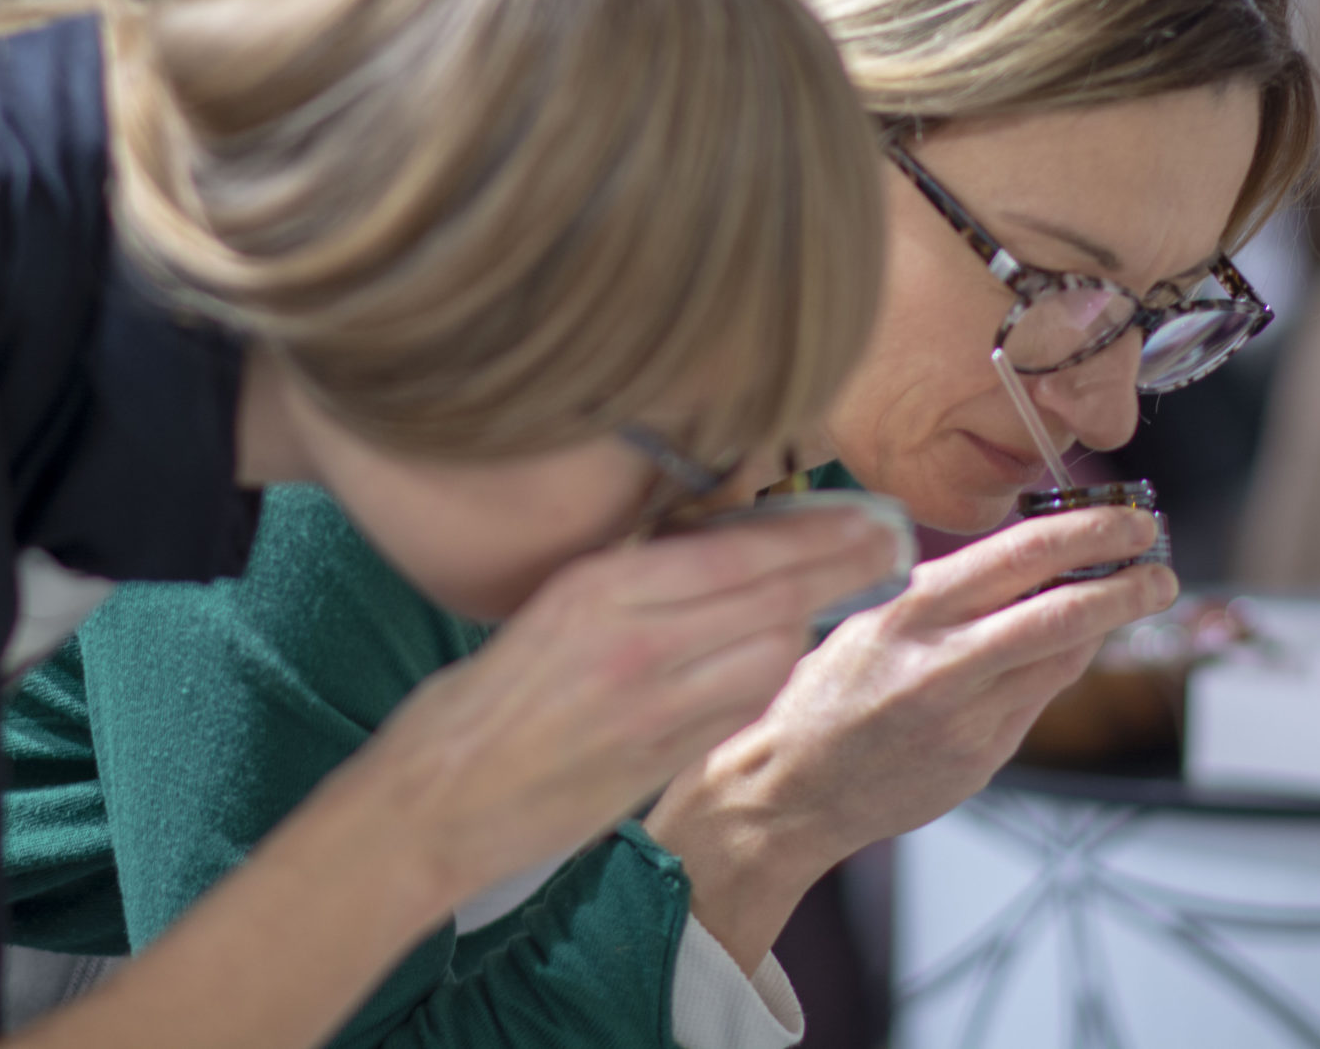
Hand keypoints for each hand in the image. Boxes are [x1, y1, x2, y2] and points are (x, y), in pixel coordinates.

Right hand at [348, 504, 901, 910]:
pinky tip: (774, 653)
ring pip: (770, 653)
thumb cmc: (473, 704)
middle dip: (838, 567)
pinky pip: (742, 704)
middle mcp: (634, 643)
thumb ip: (627, 572)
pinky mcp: (661, 761)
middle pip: (771, 597)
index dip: (811, 531)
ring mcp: (653, 708)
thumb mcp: (545, 605)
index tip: (858, 513)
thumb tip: (707, 535)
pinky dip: (768, 672)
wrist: (433, 807)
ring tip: (832, 594)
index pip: (736, 549)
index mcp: (598, 588)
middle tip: (886, 542)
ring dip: (804, 621)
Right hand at [645, 504, 1177, 966]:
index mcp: (911, 612)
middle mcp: (943, 664)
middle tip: (1160, 565)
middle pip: (1062, 613)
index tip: (1130, 519)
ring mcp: (967, 719)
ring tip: (1134, 595)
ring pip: (1061, 660)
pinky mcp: (981, 760)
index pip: (1021, 555)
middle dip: (1126, 584)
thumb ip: (948, 596)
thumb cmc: (824, 697)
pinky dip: (1061, 668)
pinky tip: (1069, 649)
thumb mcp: (871, 622)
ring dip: (1106, 624)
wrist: (791, 791)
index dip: (1089, 532)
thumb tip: (1031, 564)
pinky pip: (1037, 701)